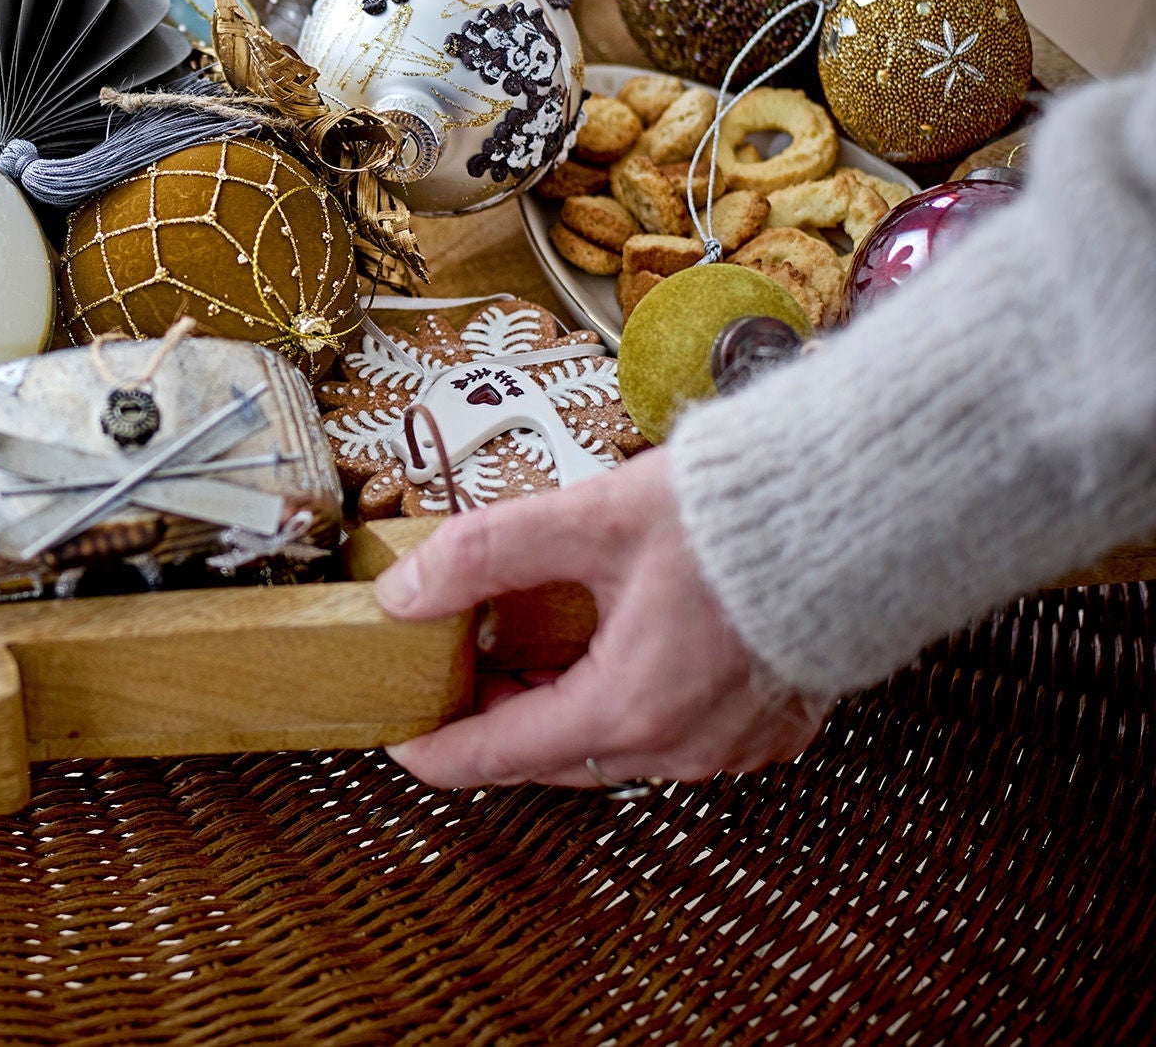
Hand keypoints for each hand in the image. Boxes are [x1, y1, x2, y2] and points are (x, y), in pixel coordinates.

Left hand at [373, 449, 829, 788]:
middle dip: (495, 720)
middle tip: (453, 673)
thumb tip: (406, 590)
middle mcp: (682, 745)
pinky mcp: (768, 723)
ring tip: (522, 650)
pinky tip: (607, 648)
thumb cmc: (740, 514)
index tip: (397, 738)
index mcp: (629, 709)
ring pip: (612, 748)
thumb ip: (484, 554)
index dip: (436, 749)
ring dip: (560, 708)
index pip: (499, 755)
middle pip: (552, 756)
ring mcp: (732, 743)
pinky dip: (624, 703)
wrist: (864, 505)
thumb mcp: (589, 519)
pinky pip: (672, 734)